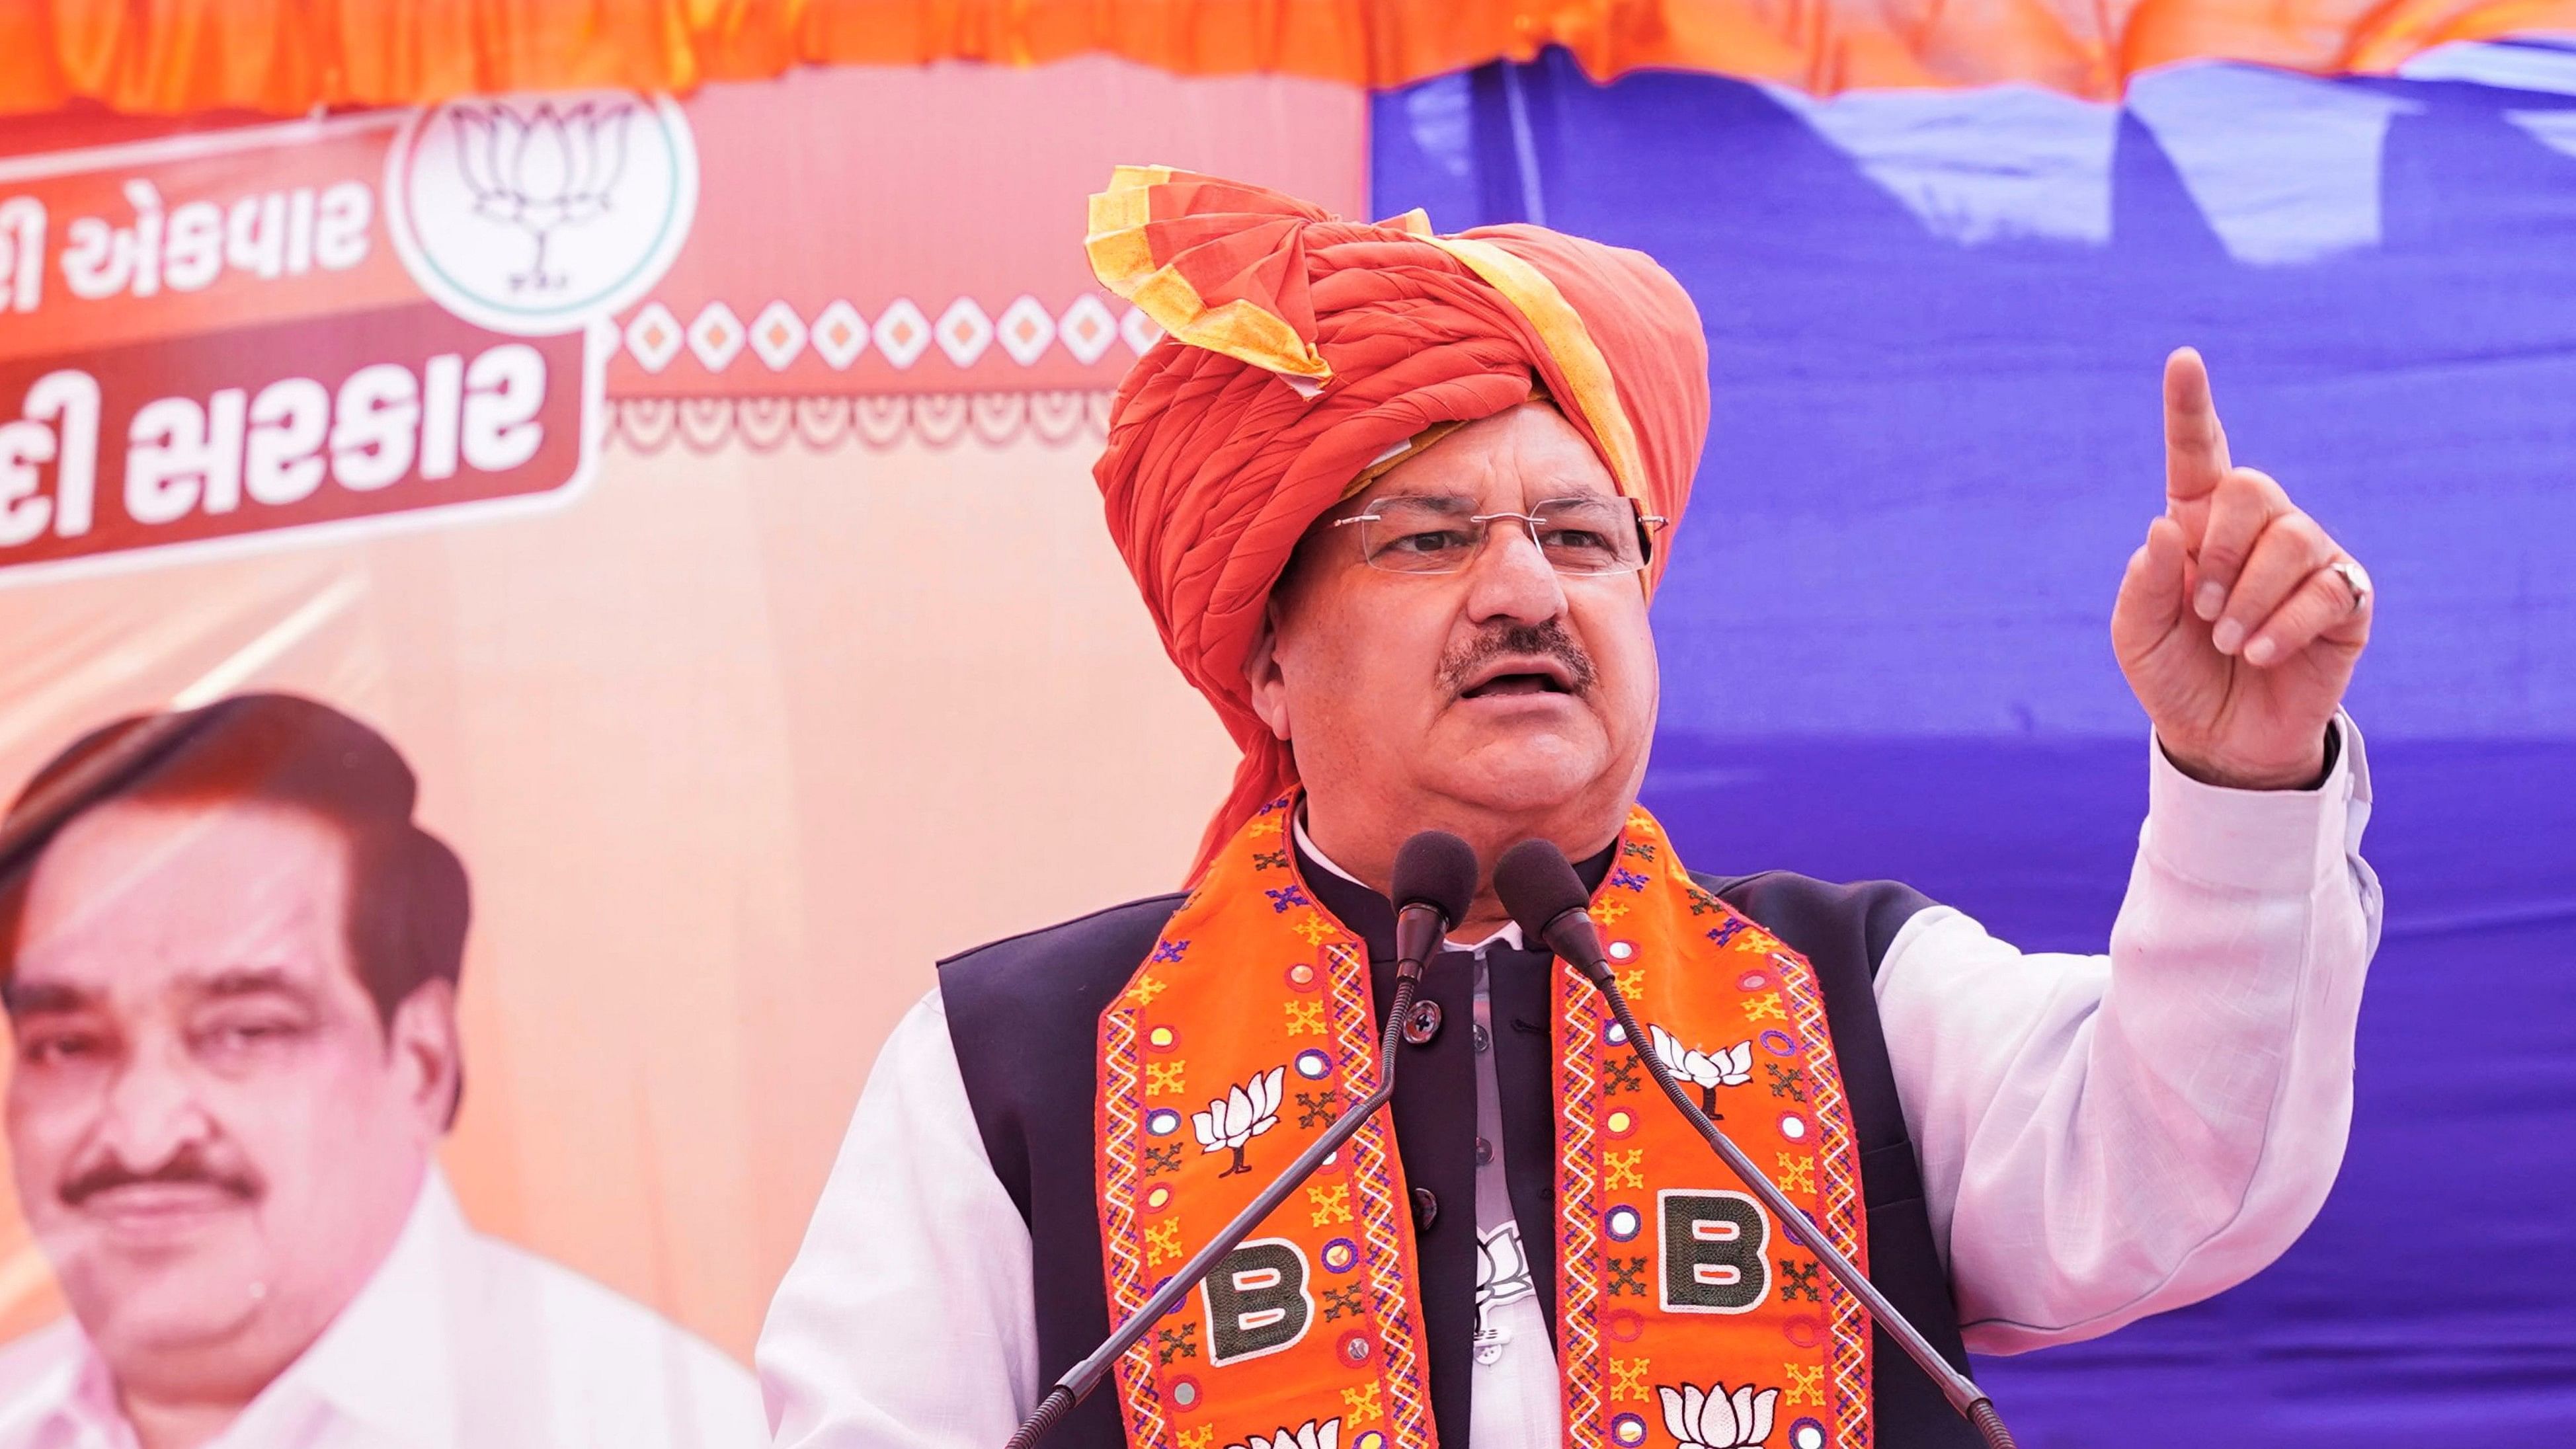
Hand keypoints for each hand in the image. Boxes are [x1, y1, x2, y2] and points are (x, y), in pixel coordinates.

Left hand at [2111, 348, 2371, 789]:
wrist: (2220, 738)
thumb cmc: (2175, 675)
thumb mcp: (2136, 634)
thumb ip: (2144, 581)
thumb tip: (2167, 525)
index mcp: (2197, 524)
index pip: (2198, 453)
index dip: (2190, 407)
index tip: (2182, 359)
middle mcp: (2256, 530)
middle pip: (2252, 489)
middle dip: (2220, 549)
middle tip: (2201, 609)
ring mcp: (2308, 559)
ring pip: (2292, 538)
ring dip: (2249, 595)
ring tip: (2228, 641)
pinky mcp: (2346, 599)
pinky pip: (2326, 590)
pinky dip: (2284, 626)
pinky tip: (2260, 654)